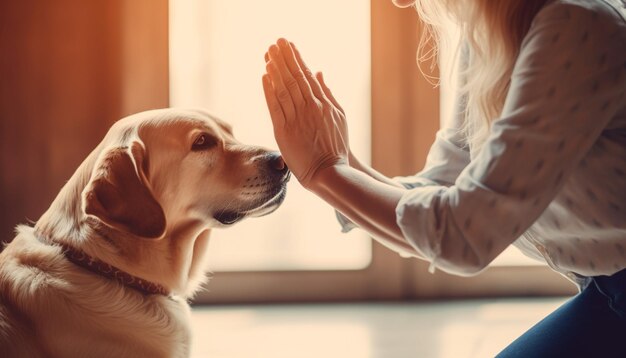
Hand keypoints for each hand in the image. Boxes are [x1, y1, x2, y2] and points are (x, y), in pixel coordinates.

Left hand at [262, 38, 349, 188]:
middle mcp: (310, 108)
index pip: (307, 76)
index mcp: (323, 103)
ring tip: (268, 53)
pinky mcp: (284, 131)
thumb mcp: (339, 117)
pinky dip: (269, 89)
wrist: (329, 172)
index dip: (297, 59)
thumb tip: (319, 73)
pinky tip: (265, 76)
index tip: (289, 46)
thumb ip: (328, 94)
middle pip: (294, 78)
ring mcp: (296, 118)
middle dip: (284, 58)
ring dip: (275, 69)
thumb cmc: (336, 147)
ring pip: (283, 88)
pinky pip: (274, 106)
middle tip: (276, 42)